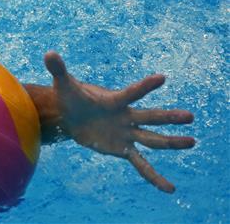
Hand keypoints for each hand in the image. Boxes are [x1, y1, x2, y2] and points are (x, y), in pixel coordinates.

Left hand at [45, 51, 194, 192]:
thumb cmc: (71, 97)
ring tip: (192, 141)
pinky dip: (153, 176)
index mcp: (114, 100)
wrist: (70, 115)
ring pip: (152, 139)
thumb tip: (48, 53)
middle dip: (168, 117)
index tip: (161, 78)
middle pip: (150, 117)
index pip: (131, 93)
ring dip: (171, 142)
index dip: (144, 86)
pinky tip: (169, 188)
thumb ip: (58, 69)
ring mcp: (126, 134)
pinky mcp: (122, 149)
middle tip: (189, 116)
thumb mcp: (63, 84)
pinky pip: (141, 164)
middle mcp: (126, 116)